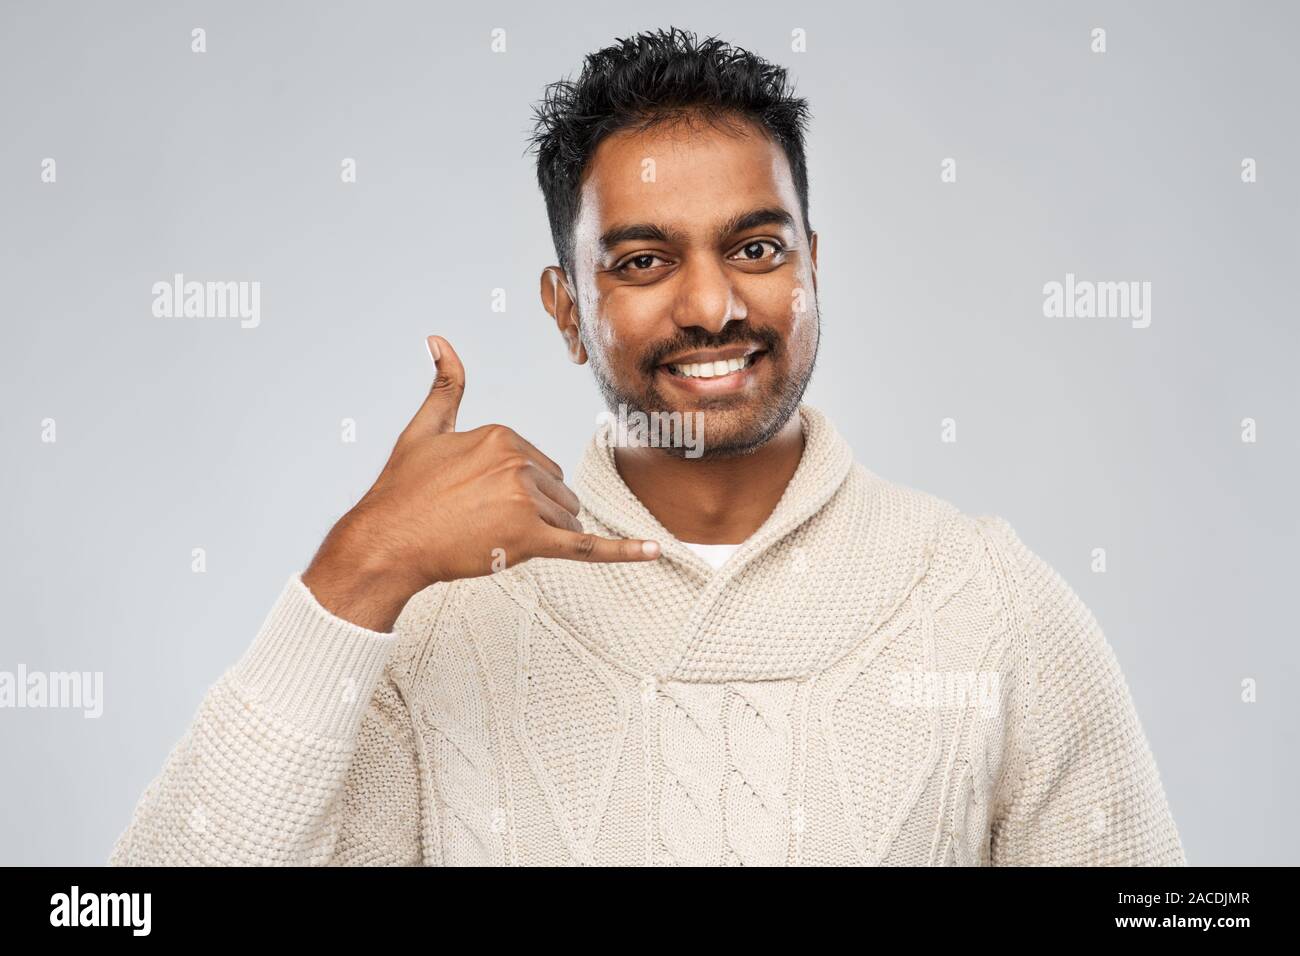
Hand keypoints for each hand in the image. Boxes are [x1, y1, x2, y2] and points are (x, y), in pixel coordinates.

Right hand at [301, 335, 660, 630]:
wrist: (385, 543)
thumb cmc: (402, 491)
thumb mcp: (424, 430)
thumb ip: (444, 386)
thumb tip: (439, 339)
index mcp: (503, 435)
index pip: (540, 467)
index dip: (513, 491)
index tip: (473, 500)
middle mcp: (518, 462)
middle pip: (558, 493)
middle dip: (531, 513)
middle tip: (480, 523)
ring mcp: (525, 501)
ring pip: (565, 521)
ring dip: (538, 536)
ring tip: (489, 538)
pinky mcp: (530, 540)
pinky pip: (587, 547)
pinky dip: (623, 552)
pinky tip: (655, 551)